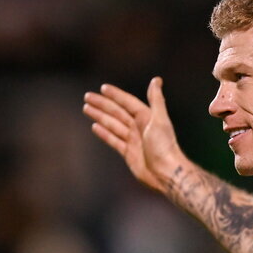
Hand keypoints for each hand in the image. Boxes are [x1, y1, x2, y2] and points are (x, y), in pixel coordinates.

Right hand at [82, 77, 186, 193]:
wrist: (165, 173)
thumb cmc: (165, 146)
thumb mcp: (160, 120)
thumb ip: (156, 100)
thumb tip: (156, 79)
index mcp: (146, 118)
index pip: (127, 103)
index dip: (116, 95)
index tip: (103, 88)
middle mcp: (139, 127)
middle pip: (117, 112)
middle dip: (102, 104)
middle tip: (87, 96)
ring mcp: (133, 140)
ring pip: (112, 124)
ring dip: (100, 116)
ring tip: (87, 108)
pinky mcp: (129, 153)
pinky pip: (113, 140)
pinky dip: (104, 133)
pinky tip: (95, 126)